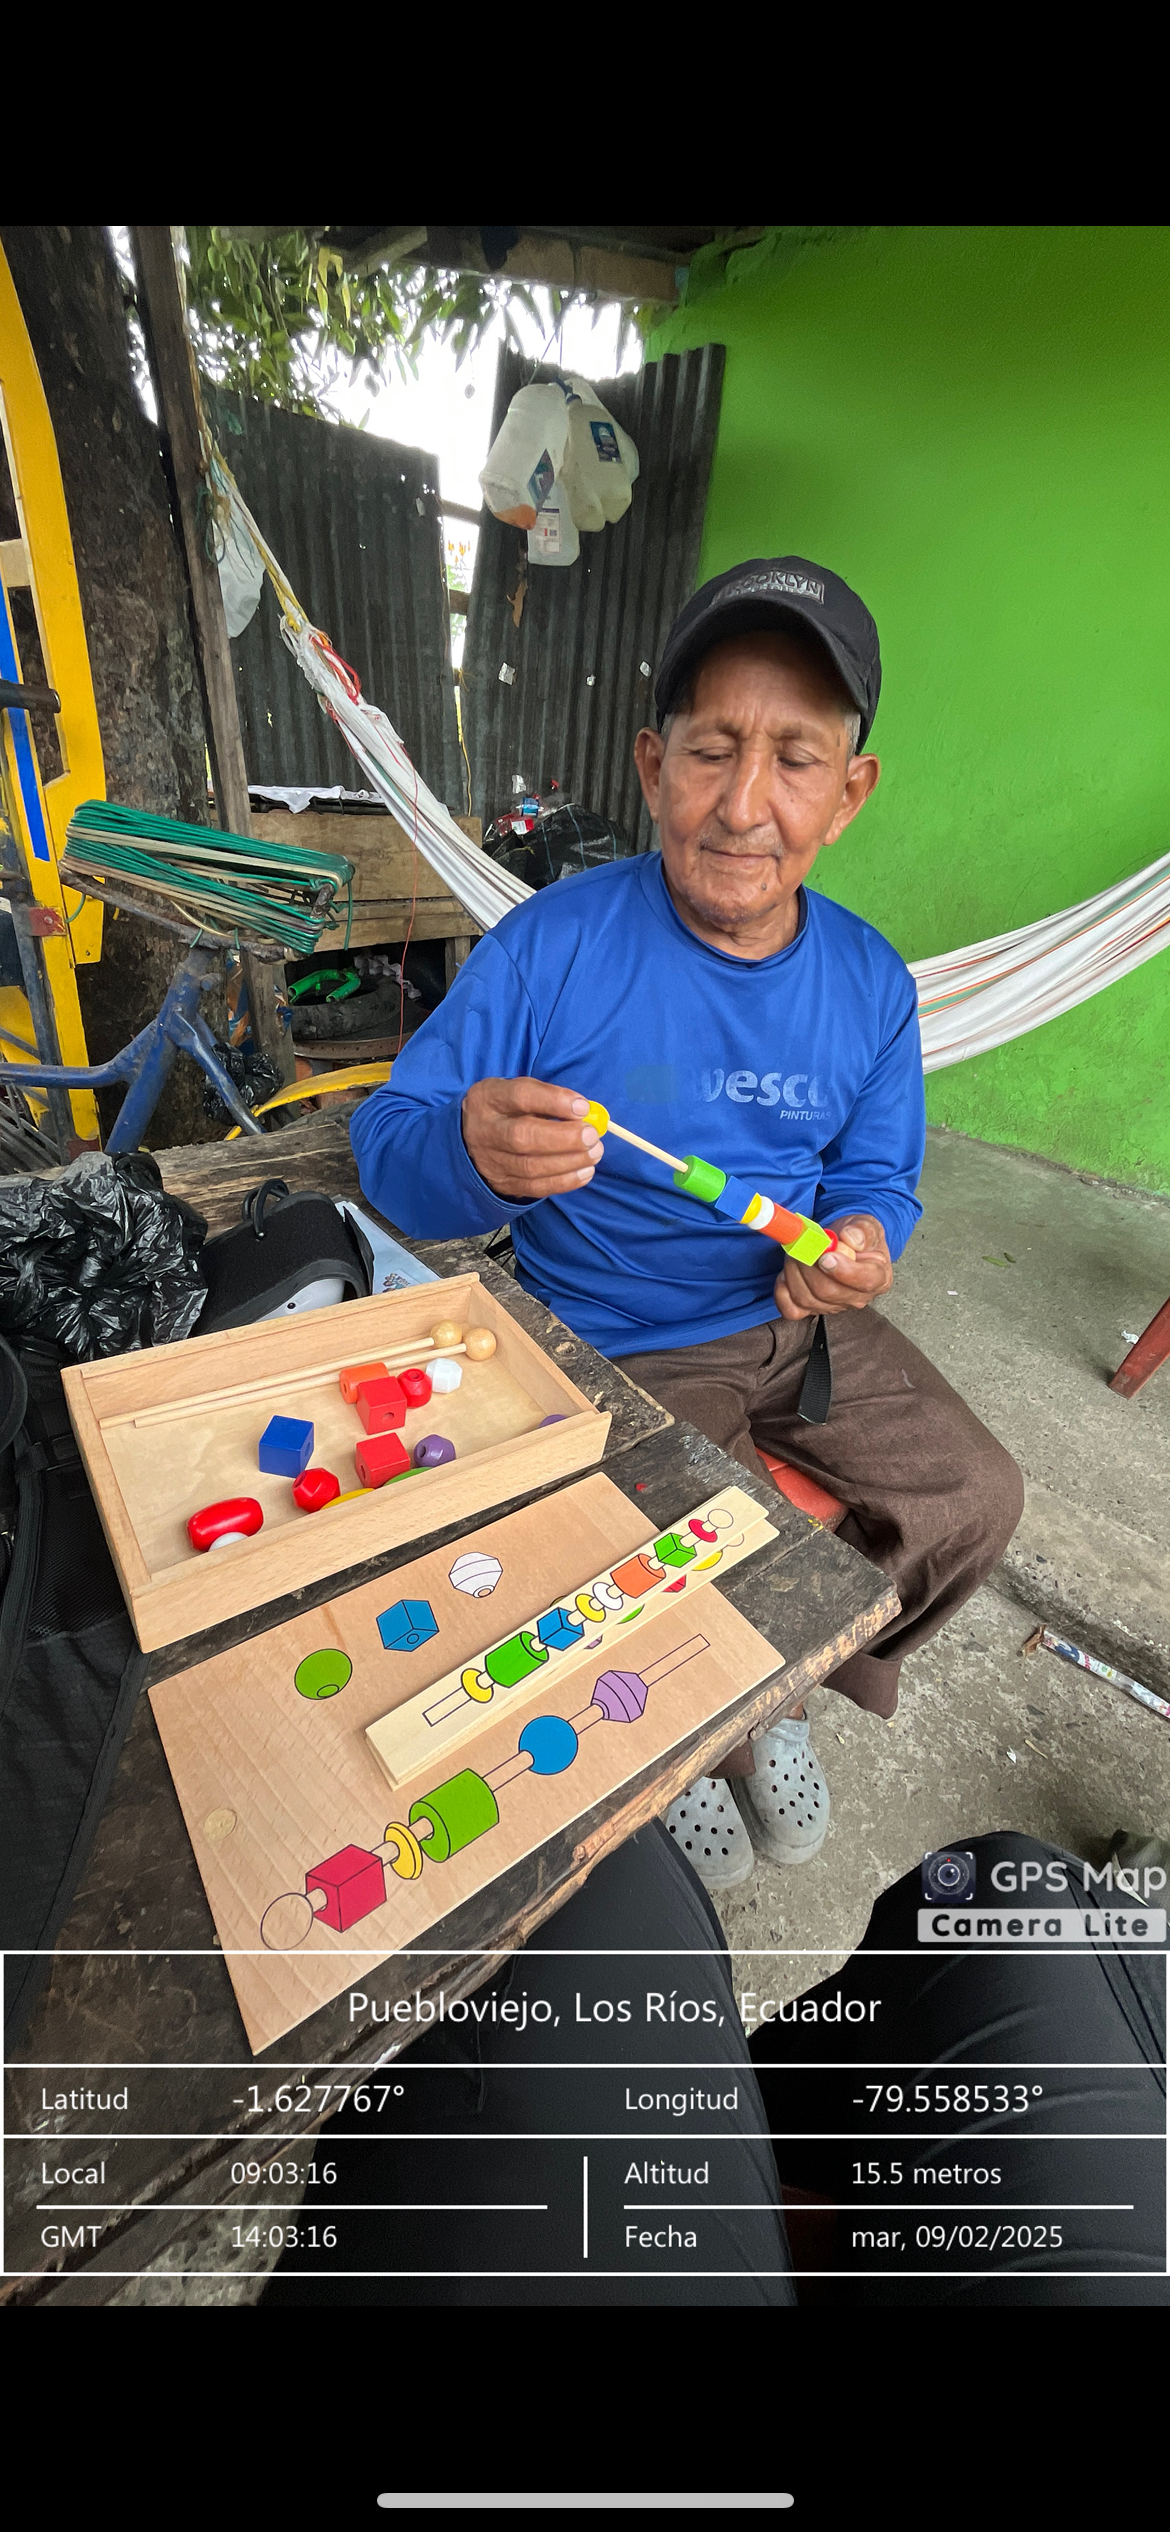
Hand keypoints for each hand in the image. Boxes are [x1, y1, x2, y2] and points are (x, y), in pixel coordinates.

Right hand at [461, 1077, 603, 1201]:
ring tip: (594, 1153)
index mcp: (489, 1098)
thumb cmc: (506, 1109)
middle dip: (564, 1138)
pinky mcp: (503, 1184)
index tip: (583, 1107)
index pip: (521, 1096)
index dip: (554, 1102)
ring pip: (531, 1167)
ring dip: (569, 1162)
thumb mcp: (517, 1091)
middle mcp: (486, 1130)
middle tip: (592, 1136)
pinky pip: (535, 1187)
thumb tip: (585, 1112)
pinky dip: (564, 1182)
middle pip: (523, 1137)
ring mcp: (492, 1161)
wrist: (471, 1138)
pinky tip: (585, 1172)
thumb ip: (547, 1098)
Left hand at [774, 1213, 892, 1320]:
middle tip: (802, 1245)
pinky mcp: (812, 1309)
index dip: (843, 1271)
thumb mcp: (867, 1225)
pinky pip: (792, 1309)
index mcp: (879, 1277)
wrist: (845, 1246)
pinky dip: (783, 1292)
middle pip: (828, 1291)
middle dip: (809, 1266)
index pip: (864, 1282)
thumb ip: (862, 1231)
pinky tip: (787, 1273)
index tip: (826, 1256)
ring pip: (807, 1299)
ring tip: (795, 1252)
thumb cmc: (858, 1239)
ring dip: (794, 1272)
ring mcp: (833, 1306)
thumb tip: (850, 1238)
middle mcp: (857, 1298)